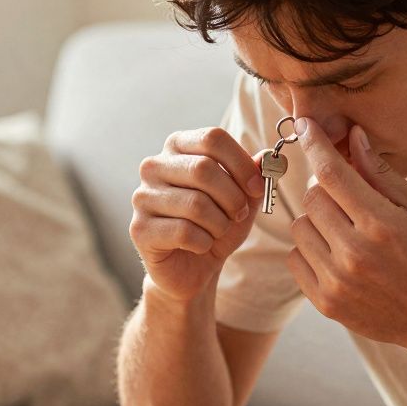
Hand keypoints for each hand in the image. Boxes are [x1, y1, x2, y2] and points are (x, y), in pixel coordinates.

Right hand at [131, 127, 266, 301]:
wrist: (193, 267)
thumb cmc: (216, 224)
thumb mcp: (243, 197)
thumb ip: (254, 175)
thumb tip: (267, 157)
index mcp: (178, 147)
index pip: (212, 138)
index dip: (241, 163)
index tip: (256, 187)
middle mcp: (154, 166)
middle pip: (203, 169)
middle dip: (232, 197)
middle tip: (239, 214)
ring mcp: (142, 197)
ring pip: (195, 204)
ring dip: (219, 224)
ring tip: (217, 232)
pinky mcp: (139, 229)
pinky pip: (184, 232)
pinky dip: (204, 243)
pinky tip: (200, 246)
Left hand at [286, 117, 406, 348]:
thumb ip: (381, 174)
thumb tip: (353, 137)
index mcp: (382, 225)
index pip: (332, 173)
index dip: (315, 144)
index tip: (304, 127)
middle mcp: (355, 253)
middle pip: (312, 199)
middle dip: (326, 192)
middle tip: (348, 202)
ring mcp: (337, 281)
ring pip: (299, 228)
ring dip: (317, 223)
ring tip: (345, 233)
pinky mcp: (325, 302)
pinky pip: (294, 259)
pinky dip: (309, 252)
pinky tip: (337, 257)